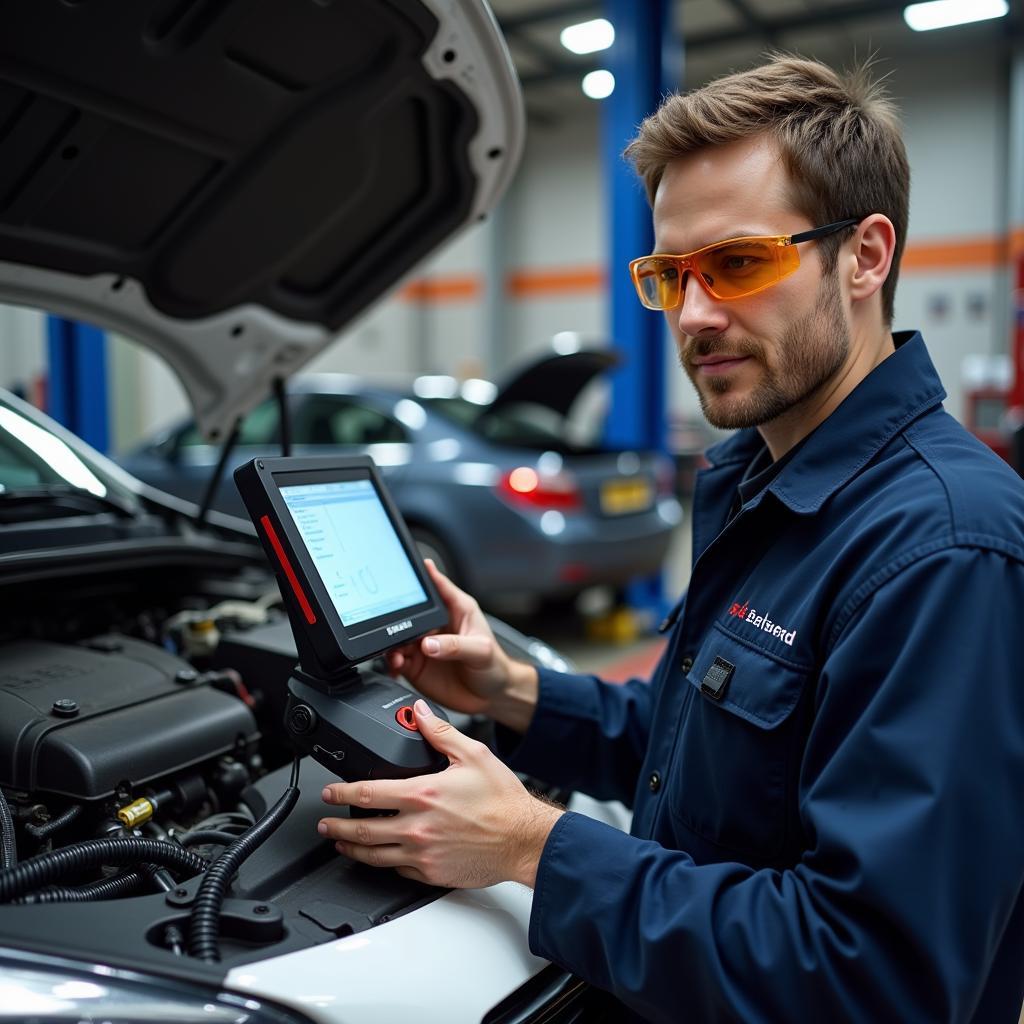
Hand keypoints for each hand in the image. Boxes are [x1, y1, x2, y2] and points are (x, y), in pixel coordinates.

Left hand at [318, 700, 562, 888]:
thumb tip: (420, 713)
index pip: (367, 793)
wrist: (524, 839)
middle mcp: (417, 827)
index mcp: (422, 794)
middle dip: (336, 825)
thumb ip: (440, 732)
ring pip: (374, 855)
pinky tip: (380, 858)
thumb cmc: (503, 800)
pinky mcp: (431, 874)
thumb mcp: (472, 754)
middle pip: (361, 829)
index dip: (341, 792)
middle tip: (324, 822)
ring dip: (352, 848)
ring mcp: (422, 854)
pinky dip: (384, 864)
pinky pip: (398, 871)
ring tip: (341, 842)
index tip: (330, 792)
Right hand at [386, 560, 537, 730]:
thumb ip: (456, 646)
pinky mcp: (417, 664)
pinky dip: (392, 661)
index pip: (438, 586)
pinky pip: (397, 659)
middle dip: (398, 618)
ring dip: (393, 643)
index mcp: (456, 610)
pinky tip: (396, 665)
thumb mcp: (482, 652)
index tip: (410, 567)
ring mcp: (425, 644)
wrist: (492, 697)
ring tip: (398, 654)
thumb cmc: (495, 667)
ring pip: (399, 637)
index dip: (424, 574)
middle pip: (410, 612)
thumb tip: (429, 644)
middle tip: (396, 630)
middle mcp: (437, 625)